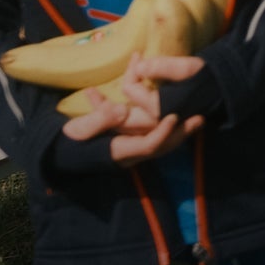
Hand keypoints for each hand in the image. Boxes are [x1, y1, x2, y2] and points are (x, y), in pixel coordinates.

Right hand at [61, 54, 206, 164]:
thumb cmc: (71, 139)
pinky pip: (156, 136)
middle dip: (181, 133)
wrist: (65, 151)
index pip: (148, 146)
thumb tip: (121, 111)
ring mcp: (134, 149)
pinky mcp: (135, 142)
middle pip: (162, 147)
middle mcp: (131, 154)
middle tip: (200, 118)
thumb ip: (100, 119)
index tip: (174, 116)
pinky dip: (168, 127)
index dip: (163, 133)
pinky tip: (180, 115)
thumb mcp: (80, 129)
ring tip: (197, 116)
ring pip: (163, 142)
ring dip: (180, 130)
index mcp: (120, 151)